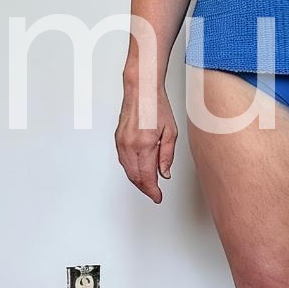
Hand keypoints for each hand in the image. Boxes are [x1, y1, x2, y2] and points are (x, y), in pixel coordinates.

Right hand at [115, 83, 177, 203]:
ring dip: (138, 180)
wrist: (141, 90)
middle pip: (135, 177)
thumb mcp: (171, 132)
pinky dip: (131, 170)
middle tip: (155, 193)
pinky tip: (140, 172)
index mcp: (144, 144)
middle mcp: (130, 145)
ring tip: (150, 185)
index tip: (158, 197)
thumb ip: (167, 156)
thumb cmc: (157, 106)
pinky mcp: (118, 140)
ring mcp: (121, 143)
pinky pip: (123, 161)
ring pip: (128, 171)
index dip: (153, 191)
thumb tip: (164, 174)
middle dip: (146, 188)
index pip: (147, 177)